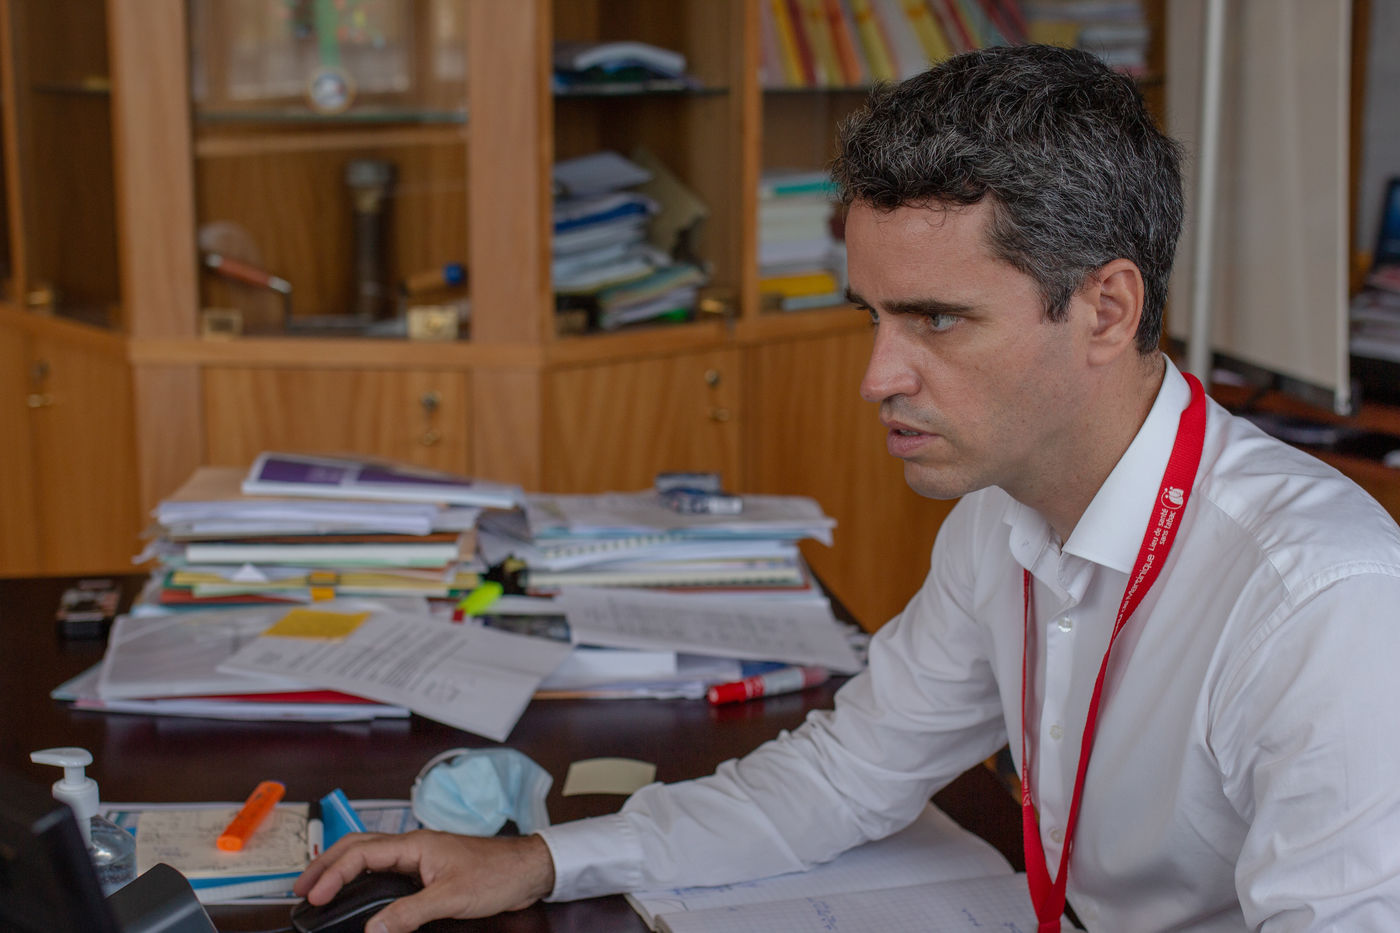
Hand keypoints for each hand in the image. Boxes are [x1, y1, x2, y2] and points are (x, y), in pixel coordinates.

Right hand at [293, 830, 555, 931]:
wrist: (528, 870)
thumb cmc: (497, 874)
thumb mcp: (451, 897)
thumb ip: (410, 913)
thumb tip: (373, 929)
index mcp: (415, 844)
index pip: (361, 853)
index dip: (333, 874)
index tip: (314, 896)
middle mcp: (414, 846)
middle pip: (358, 848)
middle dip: (326, 865)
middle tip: (301, 890)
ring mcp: (420, 857)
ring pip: (370, 857)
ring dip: (342, 870)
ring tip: (320, 889)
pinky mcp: (428, 871)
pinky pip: (386, 871)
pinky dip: (363, 879)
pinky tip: (358, 894)